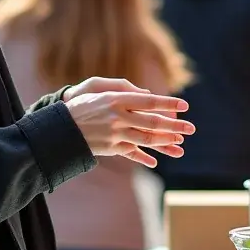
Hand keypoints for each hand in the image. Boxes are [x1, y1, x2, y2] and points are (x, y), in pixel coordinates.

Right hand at [63, 78, 194, 168]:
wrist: (59, 126)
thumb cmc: (81, 103)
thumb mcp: (98, 87)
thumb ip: (124, 88)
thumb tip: (147, 95)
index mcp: (116, 100)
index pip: (149, 102)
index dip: (168, 104)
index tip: (184, 106)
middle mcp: (118, 117)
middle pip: (152, 122)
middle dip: (174, 126)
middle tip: (191, 128)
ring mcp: (115, 134)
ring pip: (146, 139)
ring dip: (165, 142)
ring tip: (180, 144)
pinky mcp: (110, 148)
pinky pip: (132, 153)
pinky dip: (144, 157)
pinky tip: (156, 162)